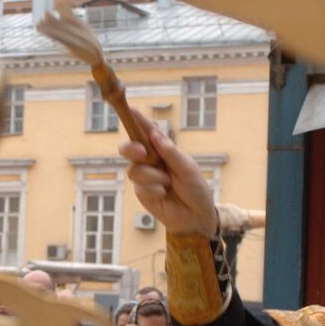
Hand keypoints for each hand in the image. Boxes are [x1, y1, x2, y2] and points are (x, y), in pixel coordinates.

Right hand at [120, 109, 218, 236]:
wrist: (196, 216)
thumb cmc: (195, 189)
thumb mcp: (188, 168)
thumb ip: (171, 152)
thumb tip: (155, 136)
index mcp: (162, 150)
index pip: (147, 132)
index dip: (137, 120)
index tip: (131, 109)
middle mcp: (150, 161)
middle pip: (128, 148)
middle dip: (131, 148)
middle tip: (142, 152)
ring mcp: (144, 177)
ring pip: (134, 170)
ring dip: (152, 176)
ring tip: (167, 183)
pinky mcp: (142, 193)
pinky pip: (140, 187)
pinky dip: (153, 189)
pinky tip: (163, 194)